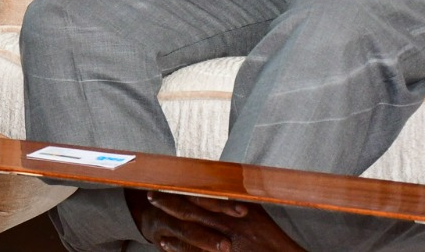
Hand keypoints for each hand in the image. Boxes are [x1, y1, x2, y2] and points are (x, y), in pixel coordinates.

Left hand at [136, 192, 305, 251]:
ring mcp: (223, 243)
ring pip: (189, 232)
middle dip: (169, 202)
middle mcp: (227, 224)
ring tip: (153, 216)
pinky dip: (178, 247)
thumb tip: (223, 184)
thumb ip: (239, 198)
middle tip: (150, 194)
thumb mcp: (258, 210)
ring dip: (170, 224)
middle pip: (191, 210)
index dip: (182, 187)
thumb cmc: (273, 238)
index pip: (203, 194)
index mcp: (236, 209)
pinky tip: (165, 243)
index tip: (166, 180)